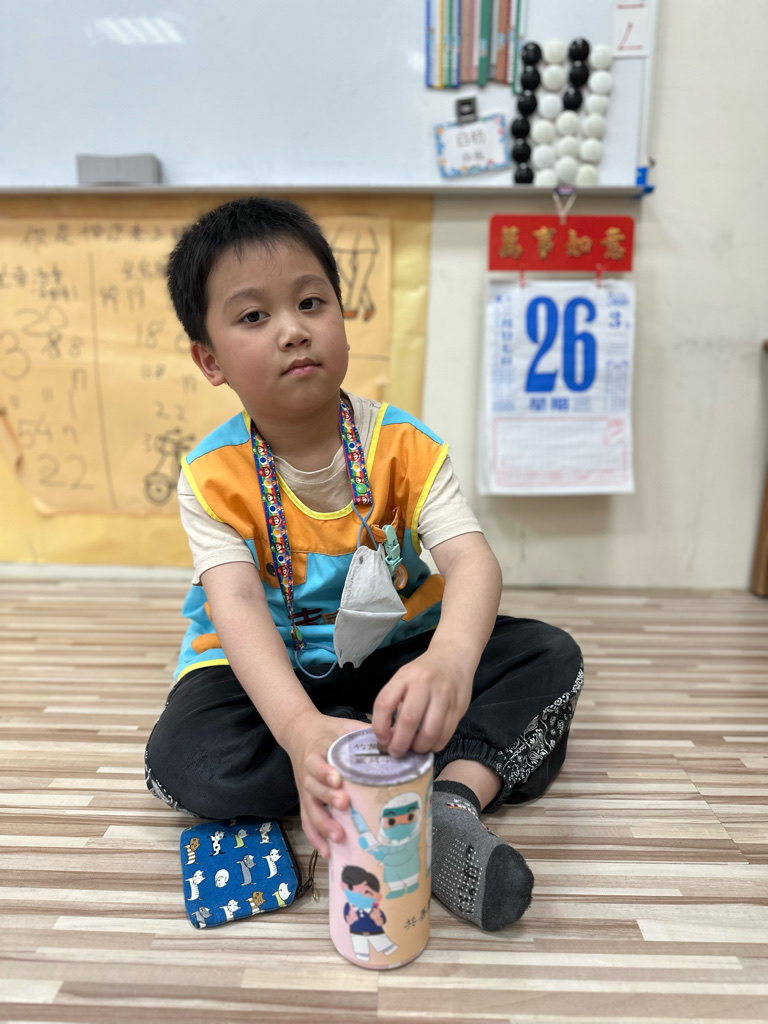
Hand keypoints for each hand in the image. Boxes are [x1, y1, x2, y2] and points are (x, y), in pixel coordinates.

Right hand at [283, 711, 366, 858]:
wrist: (299, 733)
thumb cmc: (328, 732)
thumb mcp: (343, 726)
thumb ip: (364, 733)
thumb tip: (395, 739)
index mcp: (316, 754)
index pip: (315, 763)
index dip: (324, 772)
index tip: (337, 779)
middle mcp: (307, 774)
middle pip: (313, 789)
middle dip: (328, 799)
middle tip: (345, 805)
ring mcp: (305, 791)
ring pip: (310, 810)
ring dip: (323, 824)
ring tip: (339, 837)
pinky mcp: (306, 802)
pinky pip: (307, 822)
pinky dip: (315, 838)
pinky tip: (327, 852)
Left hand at [371, 650, 472, 758]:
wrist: (454, 656)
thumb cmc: (423, 672)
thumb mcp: (404, 679)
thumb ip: (395, 704)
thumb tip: (389, 738)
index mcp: (405, 676)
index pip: (384, 703)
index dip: (379, 726)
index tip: (382, 739)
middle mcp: (425, 684)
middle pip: (409, 720)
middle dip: (400, 744)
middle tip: (396, 752)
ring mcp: (444, 695)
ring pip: (430, 732)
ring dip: (419, 748)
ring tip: (414, 749)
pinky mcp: (459, 707)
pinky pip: (446, 735)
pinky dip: (435, 745)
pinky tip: (429, 743)